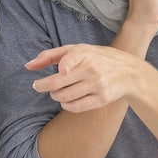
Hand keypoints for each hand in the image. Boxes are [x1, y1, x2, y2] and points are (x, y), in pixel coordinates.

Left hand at [26, 44, 145, 112]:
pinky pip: (75, 107)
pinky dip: (65, 105)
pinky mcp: (101, 99)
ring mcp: (97, 85)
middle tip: (38, 86)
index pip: (70, 58)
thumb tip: (28, 66)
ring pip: (64, 97)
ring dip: (54, 96)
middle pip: (58, 83)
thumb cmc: (97, 59)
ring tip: (55, 92)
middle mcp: (91, 69)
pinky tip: (65, 100)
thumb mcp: (77, 50)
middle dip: (42, 86)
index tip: (61, 71)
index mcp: (85, 53)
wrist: (129, 72)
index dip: (64, 66)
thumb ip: (50, 56)